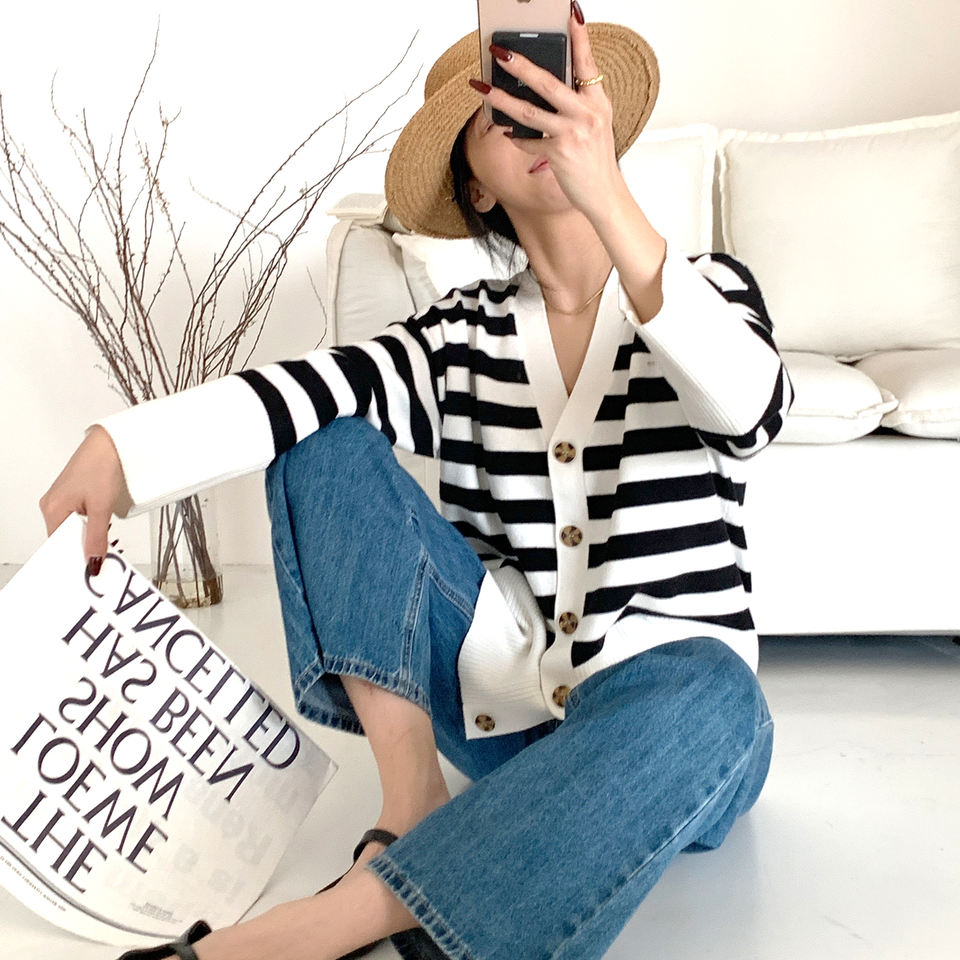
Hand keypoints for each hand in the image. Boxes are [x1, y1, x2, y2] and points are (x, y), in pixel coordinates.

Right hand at [38, 425, 132, 573]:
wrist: (111, 442)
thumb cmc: (101, 466)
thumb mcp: (101, 507)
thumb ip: (97, 536)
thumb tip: (93, 561)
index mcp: (52, 509)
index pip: (58, 545)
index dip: (74, 557)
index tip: (90, 570)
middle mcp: (53, 505)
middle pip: (66, 537)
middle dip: (84, 548)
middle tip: (103, 560)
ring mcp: (64, 499)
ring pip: (75, 528)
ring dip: (90, 536)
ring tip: (106, 545)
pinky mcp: (76, 494)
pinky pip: (80, 517)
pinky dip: (92, 525)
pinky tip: (105, 529)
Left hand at [477, 9, 623, 220]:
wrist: (604, 194)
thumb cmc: (596, 160)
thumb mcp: (594, 125)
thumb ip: (575, 104)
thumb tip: (544, 87)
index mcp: (598, 101)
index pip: (587, 62)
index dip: (579, 37)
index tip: (570, 12)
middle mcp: (587, 113)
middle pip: (547, 82)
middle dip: (519, 64)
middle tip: (498, 51)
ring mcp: (573, 132)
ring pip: (529, 111)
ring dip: (501, 98)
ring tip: (481, 87)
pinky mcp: (559, 152)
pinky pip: (529, 140)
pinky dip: (516, 138)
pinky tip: (507, 133)